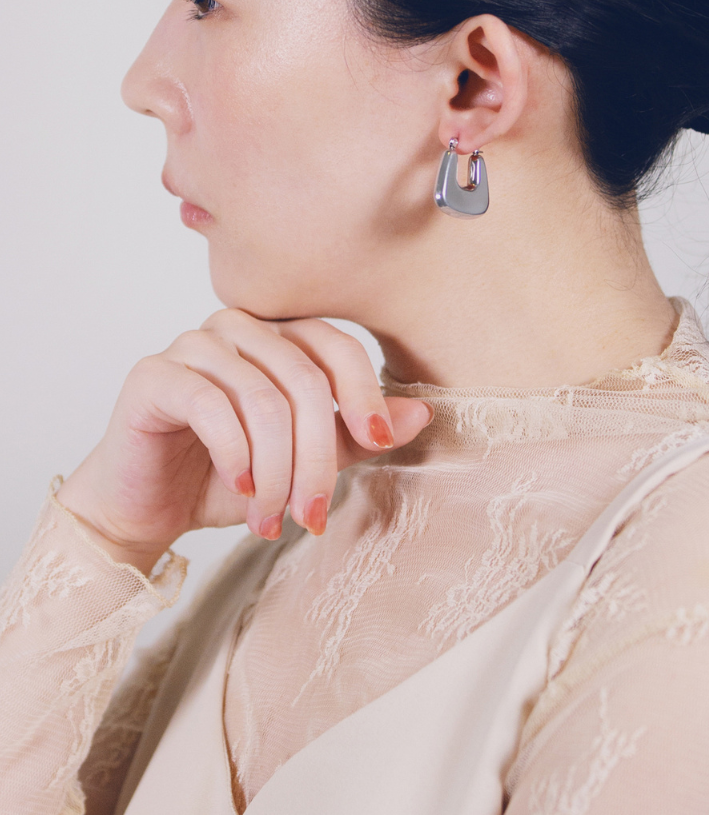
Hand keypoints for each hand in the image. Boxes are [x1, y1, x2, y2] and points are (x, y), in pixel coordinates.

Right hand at [56, 310, 431, 573]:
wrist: (150, 507)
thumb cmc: (231, 477)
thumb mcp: (306, 461)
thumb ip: (357, 435)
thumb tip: (422, 414)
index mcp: (281, 335)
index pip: (338, 347)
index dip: (364, 394)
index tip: (378, 442)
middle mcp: (240, 328)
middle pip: (305, 379)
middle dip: (317, 457)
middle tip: (314, 514)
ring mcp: (195, 345)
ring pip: (263, 398)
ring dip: (275, 470)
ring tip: (273, 518)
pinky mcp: (154, 374)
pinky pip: (211, 405)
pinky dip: (235, 454)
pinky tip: (240, 487)